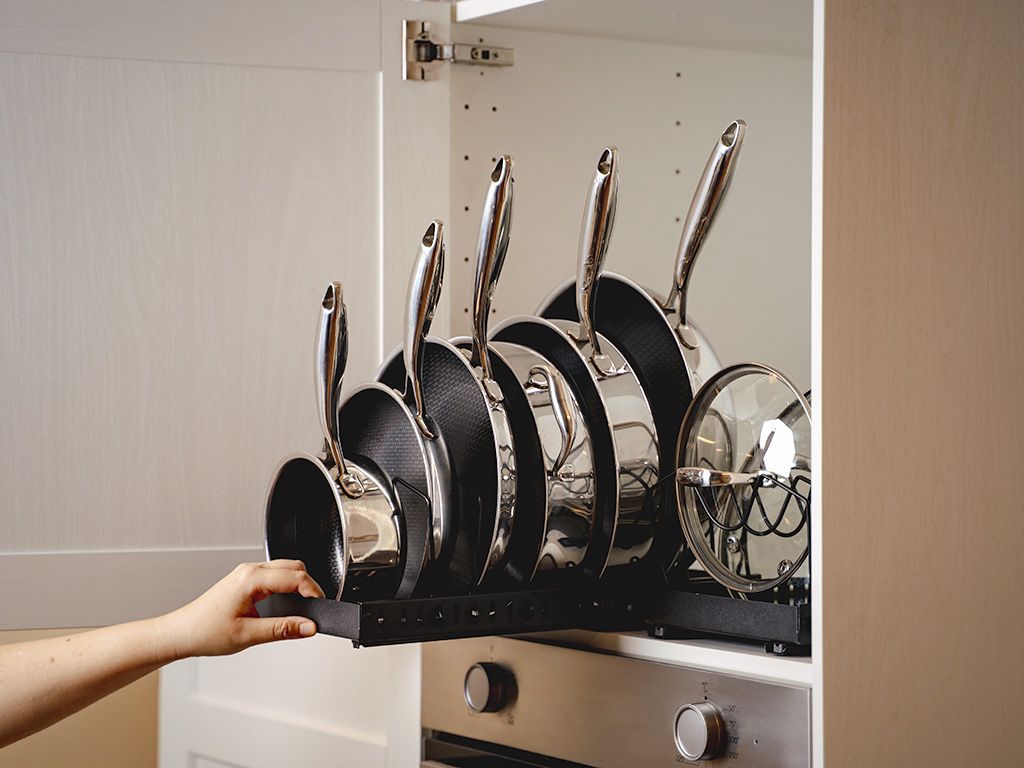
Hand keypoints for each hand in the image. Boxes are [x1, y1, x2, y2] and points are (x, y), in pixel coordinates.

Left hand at [163, 560, 324, 657]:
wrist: (181, 633)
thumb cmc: (204, 632)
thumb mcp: (249, 635)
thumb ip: (283, 630)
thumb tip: (308, 627)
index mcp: (251, 579)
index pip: (295, 577)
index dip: (313, 592)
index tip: (321, 608)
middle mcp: (249, 571)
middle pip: (293, 567)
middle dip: (308, 586)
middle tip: (314, 609)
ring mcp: (246, 574)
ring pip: (284, 569)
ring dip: (297, 585)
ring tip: (302, 608)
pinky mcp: (244, 580)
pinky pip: (274, 575)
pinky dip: (286, 586)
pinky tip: (285, 604)